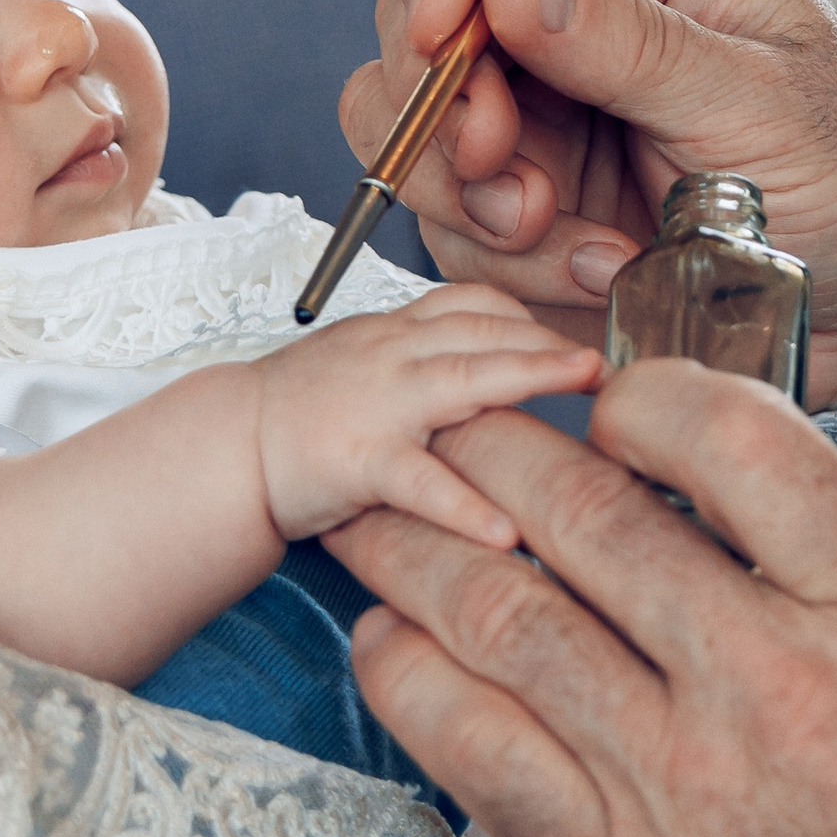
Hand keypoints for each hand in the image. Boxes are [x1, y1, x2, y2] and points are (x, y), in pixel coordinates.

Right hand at [254, 283, 601, 543]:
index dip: (532, 317)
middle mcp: (392, 354)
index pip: (474, 304)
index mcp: (395, 333)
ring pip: (462, 380)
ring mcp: (375, 402)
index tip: (581, 335)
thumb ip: (427, 362)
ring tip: (585, 385)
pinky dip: (461, 505)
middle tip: (612, 357)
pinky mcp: (356, 459)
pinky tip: (503, 533)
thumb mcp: (365, 367)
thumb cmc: (297, 415)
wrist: (223, 448)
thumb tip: (496, 371)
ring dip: (529, 376)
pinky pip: (417, 481)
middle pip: (483, 330)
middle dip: (552, 337)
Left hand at [325, 361, 836, 836]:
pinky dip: (410, 675)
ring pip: (504, 616)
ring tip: (378, 514)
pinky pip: (471, 746)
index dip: (651, 399)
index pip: (739, 441)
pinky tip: (388, 639)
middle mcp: (771, 686)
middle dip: (497, 451)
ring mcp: (676, 788)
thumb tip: (716, 484)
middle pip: (591, 516)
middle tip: (452, 429)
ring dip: (420, 548)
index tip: (614, 408)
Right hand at [338, 0, 836, 415]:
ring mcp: (539, 118)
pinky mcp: (521, 210)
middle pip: (429, 11)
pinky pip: (451, 221)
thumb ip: (635, 44)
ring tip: (552, 231)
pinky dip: (504, 258)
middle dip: (440, 92)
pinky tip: (595, 273)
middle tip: (491, 156)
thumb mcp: (758, 102)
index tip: (436, 21)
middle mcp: (576, 23)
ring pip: (413, 123)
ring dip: (463, 186)